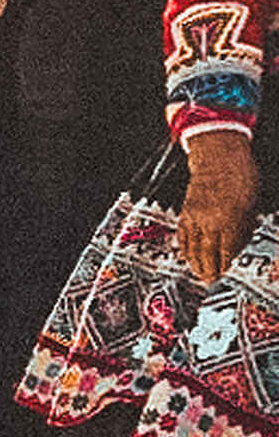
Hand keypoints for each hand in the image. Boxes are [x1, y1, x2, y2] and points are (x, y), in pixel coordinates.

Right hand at [180, 130, 259, 281]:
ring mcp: (195, 216)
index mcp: (230, 220)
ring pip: (191, 245)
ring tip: (196, 272)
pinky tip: (185, 252)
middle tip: (209, 280)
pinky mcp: (186, 210)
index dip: (225, 264)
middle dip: (208, 268)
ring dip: (194, 261)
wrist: (218, 155)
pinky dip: (184, 246)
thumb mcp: (252, 203)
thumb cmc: (241, 176)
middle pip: (206, 252)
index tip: (225, 274)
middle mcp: (209, 221)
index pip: (226, 251)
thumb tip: (238, 245)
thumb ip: (244, 227)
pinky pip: (182, 234)